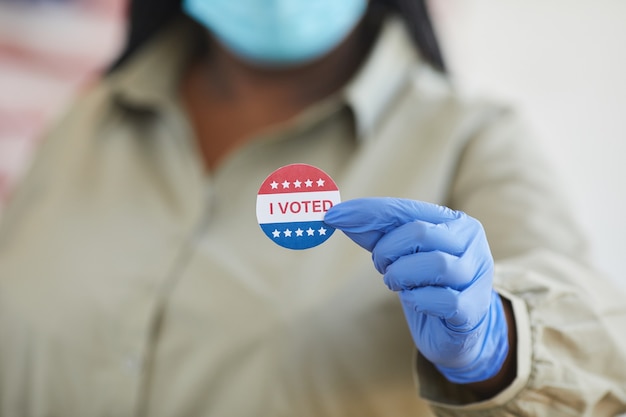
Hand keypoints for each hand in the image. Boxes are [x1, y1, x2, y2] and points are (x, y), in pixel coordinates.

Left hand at [324, 197, 508, 383]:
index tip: (332, 215)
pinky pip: (443, 299)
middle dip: (388, 251)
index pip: (405, 210)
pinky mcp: (473, 309)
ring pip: (434, 264)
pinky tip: (415, 301)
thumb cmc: (427, 284)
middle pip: (420, 234)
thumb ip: (374, 233)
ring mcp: (476, 275)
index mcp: (454, 222)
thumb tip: (335, 214)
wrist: (458, 331)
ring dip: (402, 275)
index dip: (367, 212)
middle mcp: (471, 243)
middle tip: (382, 266)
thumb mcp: (401, 254)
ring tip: (396, 283)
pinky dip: (418, 300)